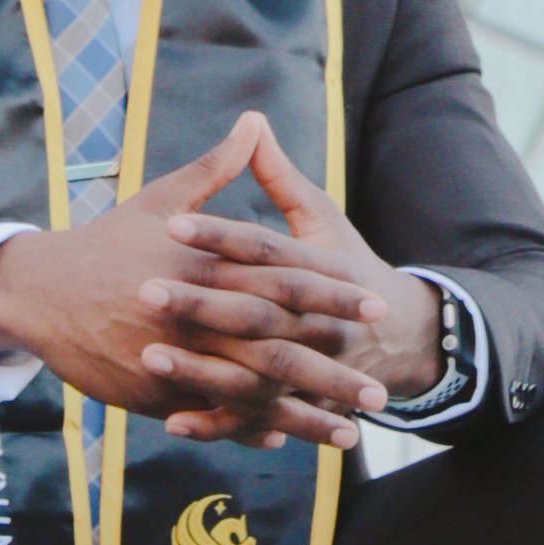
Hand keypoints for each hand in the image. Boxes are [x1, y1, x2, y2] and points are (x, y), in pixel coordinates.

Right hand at [0, 115, 391, 450]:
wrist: (39, 291)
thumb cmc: (106, 241)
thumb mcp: (161, 199)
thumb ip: (216, 169)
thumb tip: (254, 122)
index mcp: (207, 266)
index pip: (283, 282)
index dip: (331, 295)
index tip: (374, 306)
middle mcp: (198, 316)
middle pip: (278, 348)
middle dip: (331, 372)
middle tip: (381, 391)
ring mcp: (177, 359)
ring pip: (252, 394)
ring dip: (302, 417)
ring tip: (349, 434)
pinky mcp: (154, 392)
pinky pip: (210, 415)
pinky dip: (245, 429)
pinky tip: (281, 441)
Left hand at [141, 112, 444, 439]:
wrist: (399, 338)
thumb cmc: (346, 263)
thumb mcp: (321, 218)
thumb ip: (280, 177)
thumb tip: (252, 122)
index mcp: (323, 267)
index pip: (265, 248)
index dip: (220, 235)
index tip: (172, 224)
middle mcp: (320, 319)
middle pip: (255, 310)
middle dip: (200, 302)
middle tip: (145, 289)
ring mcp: (312, 367)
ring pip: (252, 371)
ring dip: (200, 367)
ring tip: (149, 354)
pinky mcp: (298, 404)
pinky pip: (253, 418)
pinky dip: (215, 422)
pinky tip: (171, 418)